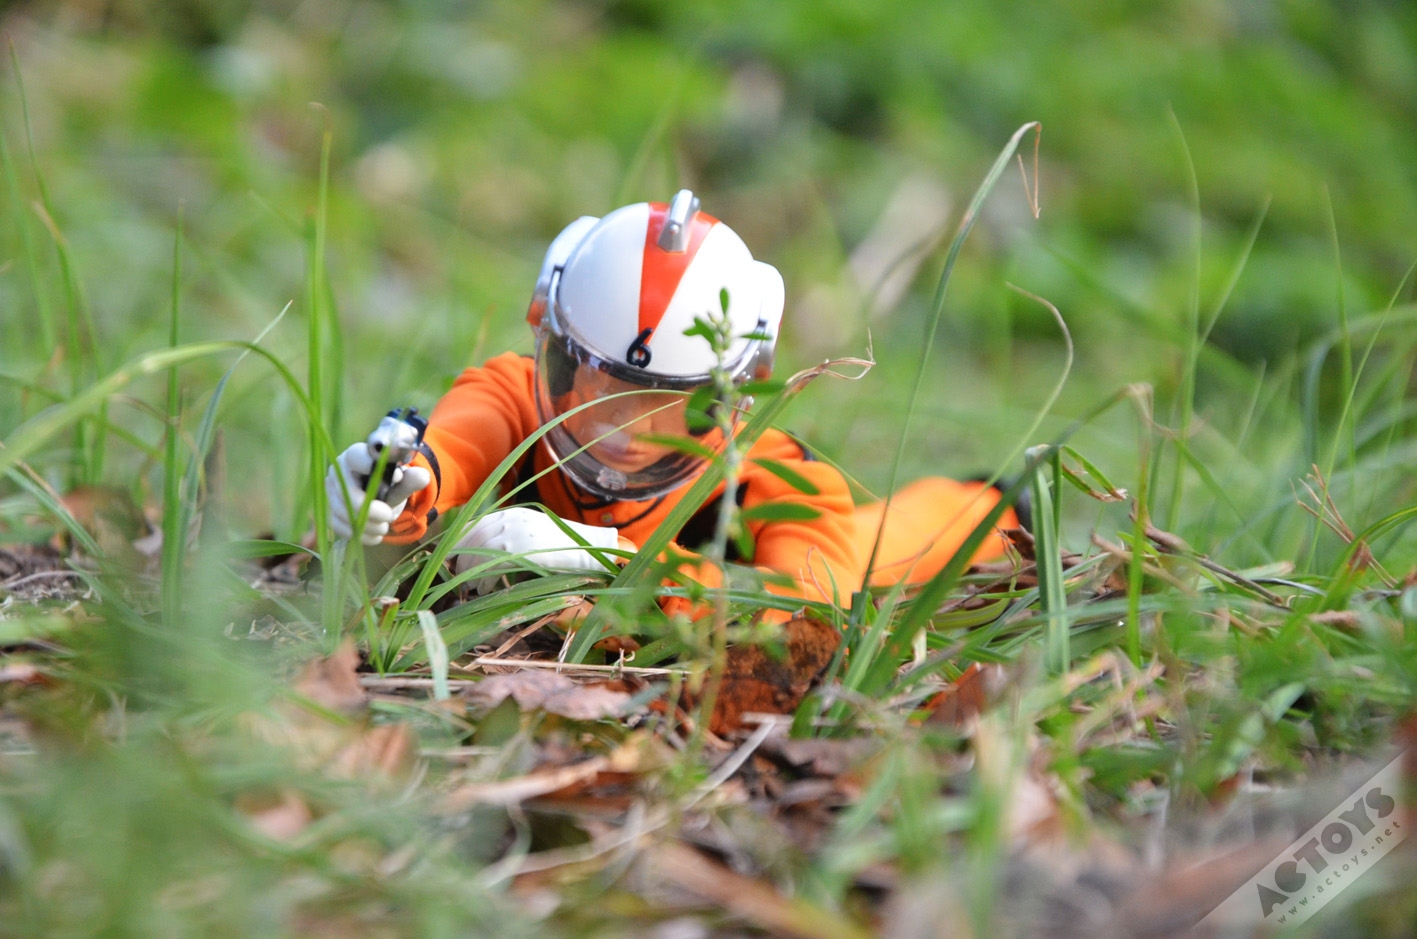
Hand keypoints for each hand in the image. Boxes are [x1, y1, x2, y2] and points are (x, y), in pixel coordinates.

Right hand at [326, 443, 430, 544]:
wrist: (379, 497)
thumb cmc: (389, 484)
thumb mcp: (402, 481)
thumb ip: (411, 479)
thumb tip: (423, 476)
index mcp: (355, 456)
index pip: (357, 457)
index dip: (370, 467)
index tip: (393, 479)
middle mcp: (338, 471)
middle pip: (346, 491)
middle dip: (369, 509)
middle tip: (388, 516)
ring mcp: (331, 492)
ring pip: (343, 511)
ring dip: (367, 525)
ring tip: (384, 528)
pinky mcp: (330, 511)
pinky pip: (339, 526)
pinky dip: (360, 535)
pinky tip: (375, 536)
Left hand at [453, 507, 622, 590]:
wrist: (590, 549)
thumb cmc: (567, 546)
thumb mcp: (537, 533)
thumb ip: (516, 535)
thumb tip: (491, 551)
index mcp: (514, 514)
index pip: (477, 523)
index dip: (462, 540)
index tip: (453, 554)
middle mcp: (511, 519)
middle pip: (472, 537)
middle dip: (461, 557)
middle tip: (457, 573)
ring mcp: (515, 533)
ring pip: (477, 552)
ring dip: (469, 571)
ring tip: (469, 586)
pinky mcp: (519, 551)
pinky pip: (490, 566)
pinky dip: (484, 580)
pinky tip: (484, 590)